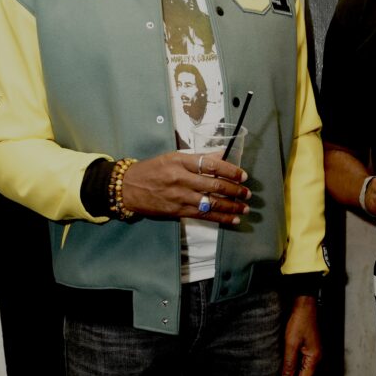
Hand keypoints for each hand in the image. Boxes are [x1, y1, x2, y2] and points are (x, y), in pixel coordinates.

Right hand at [122, 151, 249, 223]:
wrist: (128, 188)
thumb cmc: (151, 170)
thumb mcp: (172, 157)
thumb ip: (197, 158)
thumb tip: (221, 155)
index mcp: (180, 161)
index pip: (211, 164)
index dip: (231, 170)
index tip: (243, 175)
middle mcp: (181, 178)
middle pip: (214, 185)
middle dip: (235, 190)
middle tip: (247, 193)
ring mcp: (180, 196)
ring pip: (211, 202)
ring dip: (231, 207)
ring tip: (244, 209)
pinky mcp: (177, 211)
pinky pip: (203, 215)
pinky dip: (220, 218)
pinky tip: (233, 220)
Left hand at [279, 295, 321, 375]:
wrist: (304, 304)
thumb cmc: (299, 321)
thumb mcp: (291, 343)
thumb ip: (289, 363)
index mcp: (314, 358)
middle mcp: (316, 357)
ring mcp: (313, 352)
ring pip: (303, 372)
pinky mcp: (308, 347)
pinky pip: (302, 364)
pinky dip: (293, 371)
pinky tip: (285, 374)